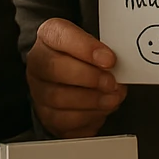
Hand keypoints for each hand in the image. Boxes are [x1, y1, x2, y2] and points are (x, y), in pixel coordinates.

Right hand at [27, 18, 126, 137]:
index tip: (109, 59)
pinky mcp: (47, 116)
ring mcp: (39, 91)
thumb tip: (120, 66)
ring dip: (91, 101)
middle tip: (111, 82)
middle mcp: (39, 63)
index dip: (85, 48)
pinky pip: (63, 122)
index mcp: (49, 35)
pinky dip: (87, 119)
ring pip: (57, 99)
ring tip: (112, 98)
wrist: (75, 75)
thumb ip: (104, 50)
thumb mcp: (95, 42)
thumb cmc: (87, 56)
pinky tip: (101, 111)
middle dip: (89, 77)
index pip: (59, 35)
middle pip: (54, 69)